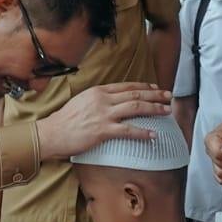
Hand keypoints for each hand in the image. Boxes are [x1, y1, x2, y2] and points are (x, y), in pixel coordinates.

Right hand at [37, 82, 172, 160]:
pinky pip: (128, 130)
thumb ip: (97, 100)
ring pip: (136, 107)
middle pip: (136, 94)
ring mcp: (104, 114)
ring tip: (167, 111)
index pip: (126, 86)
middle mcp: (103, 99)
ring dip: (154, 109)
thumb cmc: (64, 121)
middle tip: (169, 96)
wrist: (52, 133)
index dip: (144, 86)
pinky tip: (154, 135)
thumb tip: (110, 102)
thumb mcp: (81, 102)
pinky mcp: (103, 130)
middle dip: (155, 94)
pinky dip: (143, 132)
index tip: (155, 87)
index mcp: (98, 91)